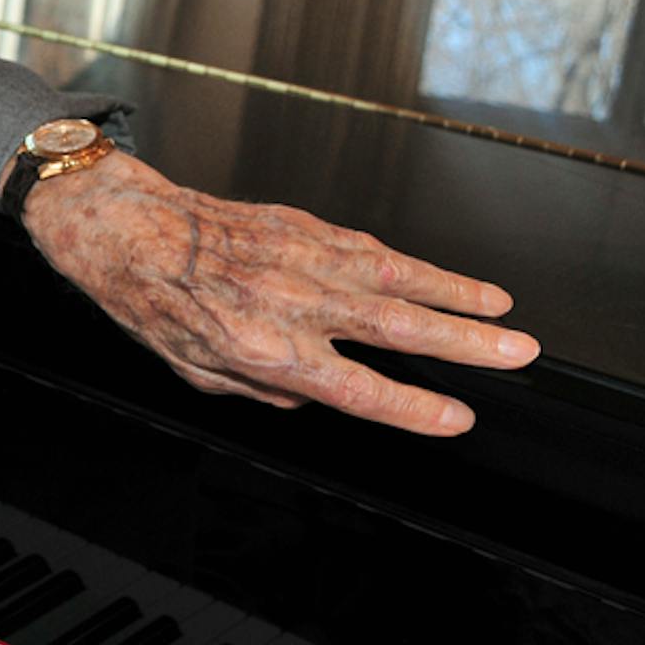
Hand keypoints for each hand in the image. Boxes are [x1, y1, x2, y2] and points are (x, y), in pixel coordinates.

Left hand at [13, 152, 540, 434]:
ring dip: (456, 296)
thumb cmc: (153, 302)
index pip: (355, 389)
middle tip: (519, 355)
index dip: (411, 408)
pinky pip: (370, 249)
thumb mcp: (198, 373)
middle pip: (397, 328)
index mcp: (263, 349)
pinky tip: (443, 278)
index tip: (456, 418)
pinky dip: (413, 265)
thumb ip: (264, 391)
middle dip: (465, 344)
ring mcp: (301, 259)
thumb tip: (315, 397)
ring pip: (395, 278)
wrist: (126, 227)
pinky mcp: (302, 226)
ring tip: (502, 313)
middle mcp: (291, 302)